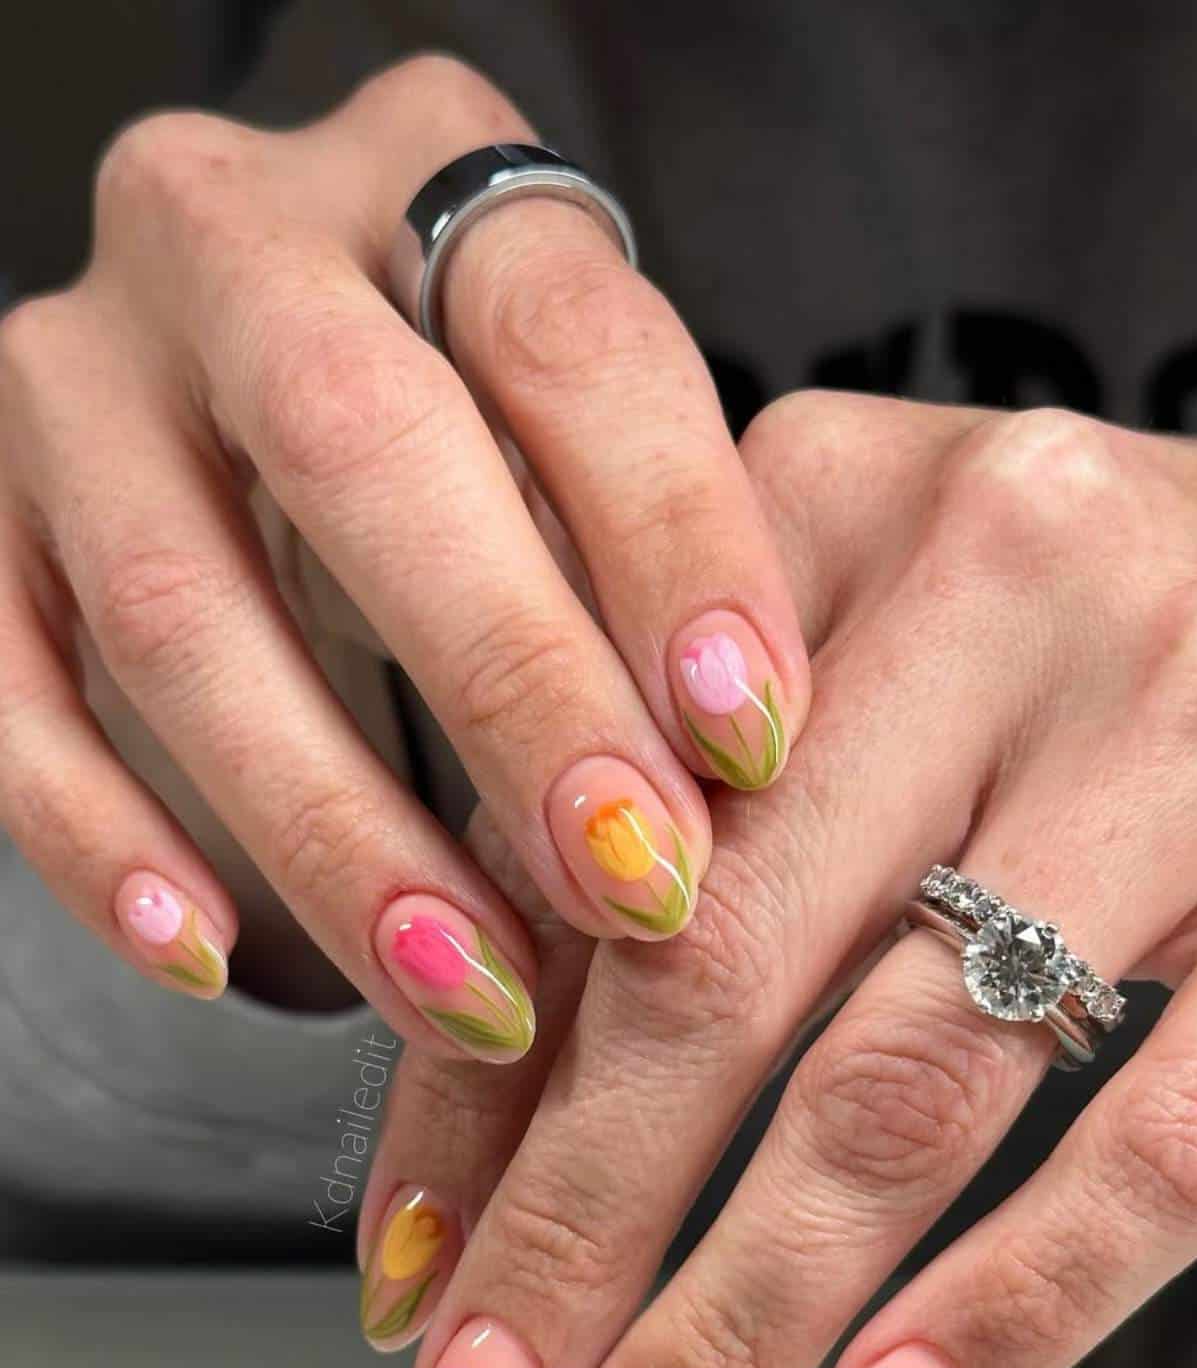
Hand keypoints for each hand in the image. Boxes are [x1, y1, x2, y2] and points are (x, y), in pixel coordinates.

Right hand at [0, 56, 808, 1054]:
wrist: (238, 375)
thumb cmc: (464, 421)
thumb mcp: (565, 430)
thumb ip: (633, 550)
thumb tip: (721, 774)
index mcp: (424, 170)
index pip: (563, 334)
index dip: (669, 539)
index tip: (745, 740)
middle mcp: (224, 239)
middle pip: (358, 449)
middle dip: (508, 688)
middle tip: (627, 882)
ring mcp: (70, 378)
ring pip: (177, 607)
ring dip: (333, 830)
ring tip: (467, 989)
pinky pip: (7, 692)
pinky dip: (102, 842)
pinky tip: (205, 957)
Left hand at [357, 393, 1196, 1367]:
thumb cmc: (1045, 622)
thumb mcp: (826, 662)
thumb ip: (644, 855)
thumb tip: (455, 1166)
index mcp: (825, 504)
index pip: (589, 833)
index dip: (470, 1083)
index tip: (410, 1282)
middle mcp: (996, 580)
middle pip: (720, 965)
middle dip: (574, 1234)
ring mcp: (1172, 724)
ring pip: (909, 1074)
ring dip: (738, 1317)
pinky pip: (1162, 1137)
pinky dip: (1010, 1304)